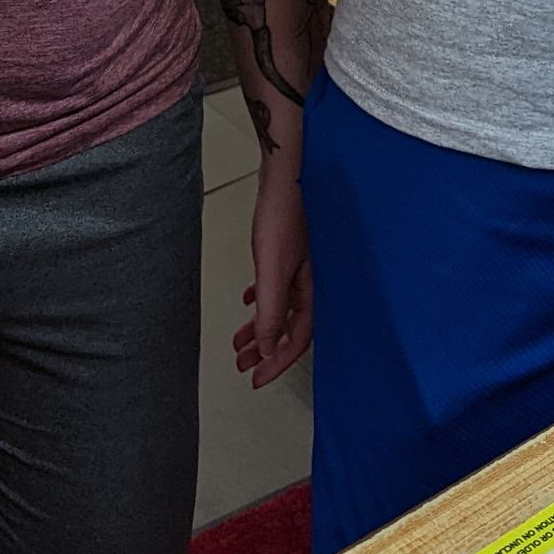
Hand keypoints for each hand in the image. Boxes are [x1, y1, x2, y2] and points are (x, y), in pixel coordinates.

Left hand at [234, 165, 312, 388]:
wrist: (287, 174)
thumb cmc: (283, 215)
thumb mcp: (273, 271)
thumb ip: (271, 312)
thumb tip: (267, 349)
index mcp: (313, 291)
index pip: (298, 339)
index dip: (277, 363)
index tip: (256, 379)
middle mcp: (311, 283)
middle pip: (289, 328)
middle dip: (265, 351)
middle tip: (245, 367)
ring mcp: (301, 267)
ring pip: (281, 309)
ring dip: (260, 328)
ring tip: (240, 342)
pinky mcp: (290, 252)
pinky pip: (278, 288)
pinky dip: (263, 301)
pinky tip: (250, 301)